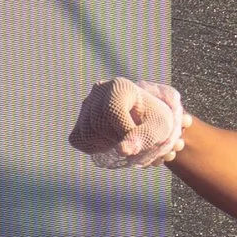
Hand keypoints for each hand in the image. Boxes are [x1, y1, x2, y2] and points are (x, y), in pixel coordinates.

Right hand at [70, 76, 186, 167]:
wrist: (145, 121)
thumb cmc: (153, 121)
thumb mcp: (159, 128)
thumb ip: (145, 137)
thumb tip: (122, 150)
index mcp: (120, 86)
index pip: (112, 111)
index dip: (125, 130)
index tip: (138, 135)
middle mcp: (99, 90)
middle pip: (99, 124)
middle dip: (117, 139)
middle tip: (131, 138)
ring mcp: (87, 104)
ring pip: (87, 133)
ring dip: (106, 145)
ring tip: (121, 138)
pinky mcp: (80, 120)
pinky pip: (78, 140)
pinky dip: (94, 147)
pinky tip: (108, 142)